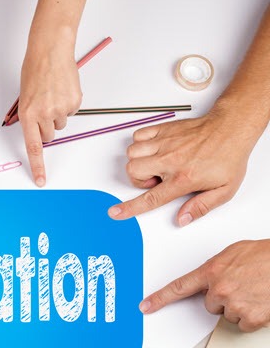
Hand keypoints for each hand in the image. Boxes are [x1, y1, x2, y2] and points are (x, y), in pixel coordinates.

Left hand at [18, 27, 81, 186]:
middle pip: (49, 136)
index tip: (41, 180)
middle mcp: (44, 114)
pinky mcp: (74, 102)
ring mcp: (60, 108)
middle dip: (47, 126)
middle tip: (44, 107)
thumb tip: (38, 131)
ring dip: (57, 113)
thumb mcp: (25, 96)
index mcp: (27, 114)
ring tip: (53, 93)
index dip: (38, 166)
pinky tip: (62, 88)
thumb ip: (30, 116)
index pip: (33, 147)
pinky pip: (71, 111)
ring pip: (61, 124)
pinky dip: (68, 103)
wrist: (51, 49)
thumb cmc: (35, 69)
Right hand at [107, 107, 253, 225]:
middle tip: (156, 178)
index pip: (150, 198)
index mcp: (183, 178)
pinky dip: (141, 143)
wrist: (232, 128)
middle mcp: (170, 160)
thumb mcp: (224, 190)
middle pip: (133, 170)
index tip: (115, 212)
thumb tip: (182, 219)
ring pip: (132, 152)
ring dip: (139, 160)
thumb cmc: (228, 157)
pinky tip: (155, 149)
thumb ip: (201, 207)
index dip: (130, 208)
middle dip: (139, 178)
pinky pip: (138, 135)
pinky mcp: (164, 130)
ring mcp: (165, 143)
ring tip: (156, 163)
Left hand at [140, 240, 269, 331]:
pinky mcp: (251, 318)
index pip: (179, 287)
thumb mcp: (235, 254)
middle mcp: (220, 289)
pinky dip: (255, 317)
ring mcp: (235, 305)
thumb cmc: (266, 256)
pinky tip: (262, 302)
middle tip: (243, 285)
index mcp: (212, 271)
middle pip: (210, 305)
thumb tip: (211, 279)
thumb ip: (217, 268)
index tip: (145, 307)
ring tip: (256, 291)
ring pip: (229, 315)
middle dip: (224, 298)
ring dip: (241, 307)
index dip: (160, 299)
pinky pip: (245, 324)